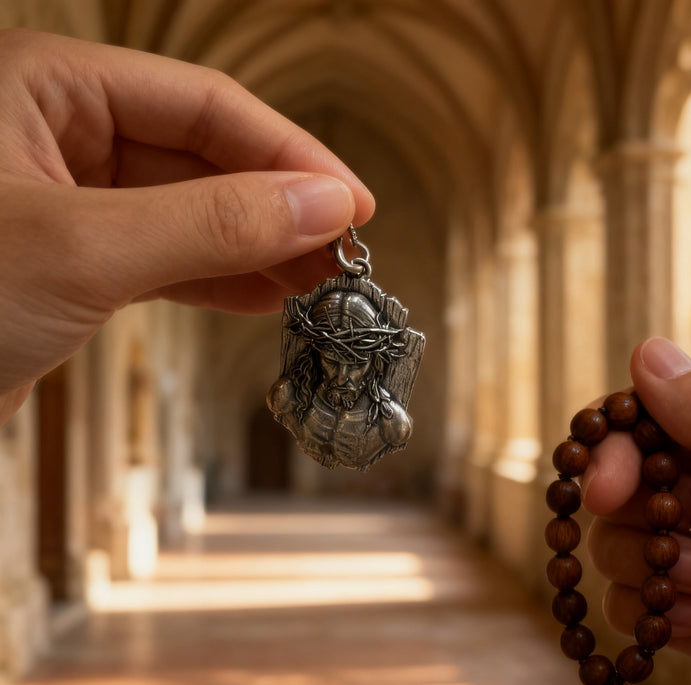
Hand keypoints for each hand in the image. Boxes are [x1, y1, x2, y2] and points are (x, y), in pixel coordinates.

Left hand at [0, 29, 374, 423]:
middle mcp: (55, 134)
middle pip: (203, 159)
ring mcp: (68, 203)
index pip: (202, 104)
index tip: (352, 202)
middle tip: (346, 254)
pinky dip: (217, 280)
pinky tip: (267, 297)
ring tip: (320, 282)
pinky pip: (165, 258)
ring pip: (190, 214)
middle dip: (279, 208)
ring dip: (257, 248)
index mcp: (40, 86)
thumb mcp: (85, 248)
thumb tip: (326, 204)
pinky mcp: (73, 264)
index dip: (287, 154)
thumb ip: (213, 221)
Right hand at [582, 337, 690, 684]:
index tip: (602, 479)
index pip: (664, 416)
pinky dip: (649, 612)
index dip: (620, 442)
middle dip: (624, 504)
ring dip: (644, 563)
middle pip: (632, 478)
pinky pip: (635, 600)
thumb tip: (648, 352)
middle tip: (615, 514)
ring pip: (623, 539)